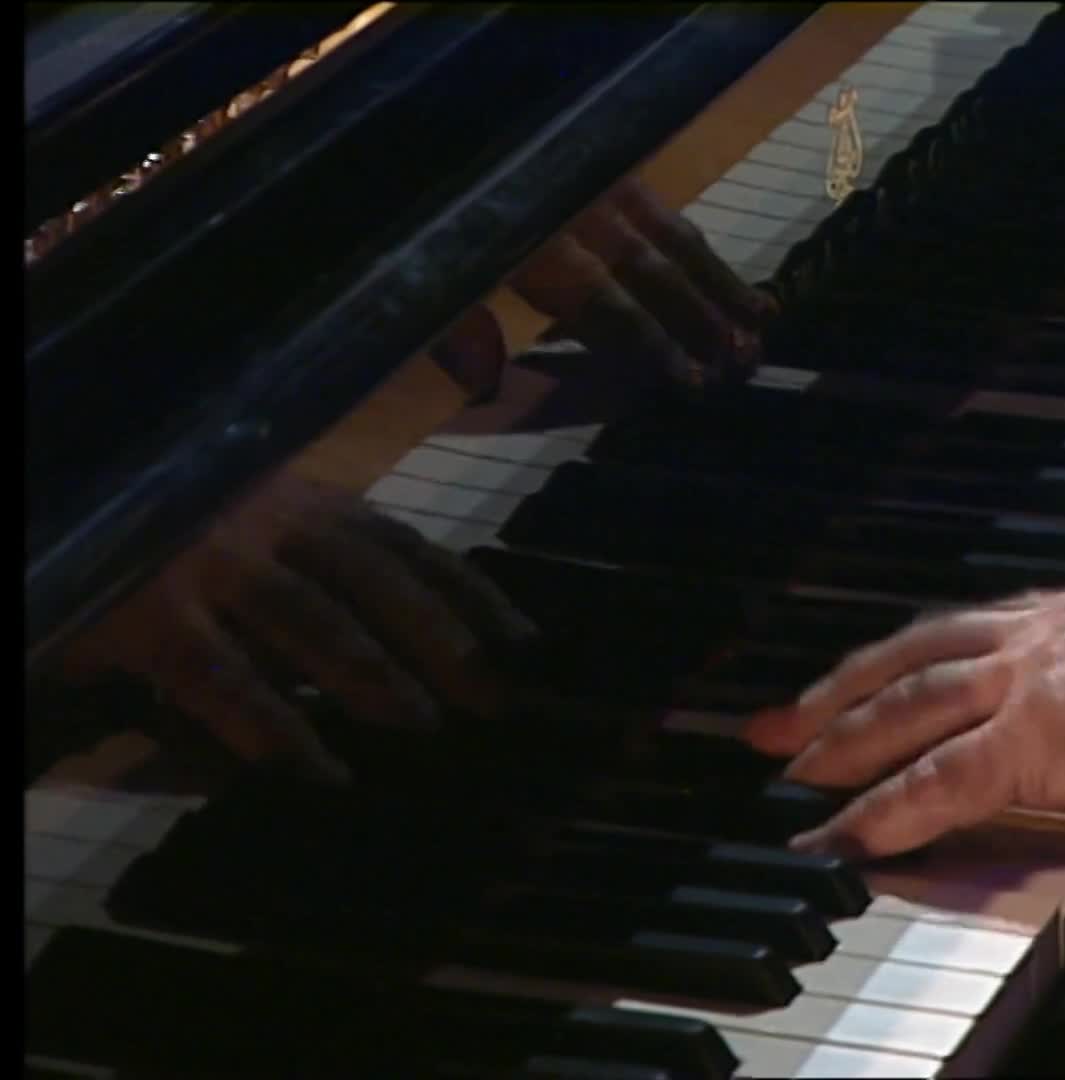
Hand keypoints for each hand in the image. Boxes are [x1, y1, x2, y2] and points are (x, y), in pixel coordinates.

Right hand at [58, 474, 538, 781]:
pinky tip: (312, 770)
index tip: (526, 644)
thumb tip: (422, 651)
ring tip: (422, 725)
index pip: (401, 543)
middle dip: (440, 634)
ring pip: (305, 614)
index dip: (467, 590)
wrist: (70, 501)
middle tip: (494, 698)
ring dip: (369, 671)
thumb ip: (323, 574)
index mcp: (299, 502)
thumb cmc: (173, 533)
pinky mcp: (143, 613)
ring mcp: (203, 560)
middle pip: (371, 572)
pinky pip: (217, 673)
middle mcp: (261, 518)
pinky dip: (269, 724)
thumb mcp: (256, 533)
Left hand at [432, 176, 779, 400]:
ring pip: (668, 233)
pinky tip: (717, 272)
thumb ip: (457, 332)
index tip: (691, 382)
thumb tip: (486, 382)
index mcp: (529, 240)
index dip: (651, 345)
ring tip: (762, 318)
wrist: (422, 131)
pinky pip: (656, 208)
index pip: (606, 303)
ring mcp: (591, 182)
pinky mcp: (598, 166)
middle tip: (746, 360)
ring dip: (717, 282)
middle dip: (702, 318)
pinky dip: (691, 244)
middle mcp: (573, 208)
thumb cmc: (419, 228)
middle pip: (651, 270)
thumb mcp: (423, 283)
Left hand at [740, 580, 1064, 858]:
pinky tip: (845, 836)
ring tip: (796, 772)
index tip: (885, 667)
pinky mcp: (1031, 738)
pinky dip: (883, 809)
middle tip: (790, 713)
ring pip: (912, 703)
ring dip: (845, 739)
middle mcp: (1057, 629)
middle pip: (923, 648)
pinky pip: (936, 779)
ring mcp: (1036, 678)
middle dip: (848, 682)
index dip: (924, 651)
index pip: (987, 625)